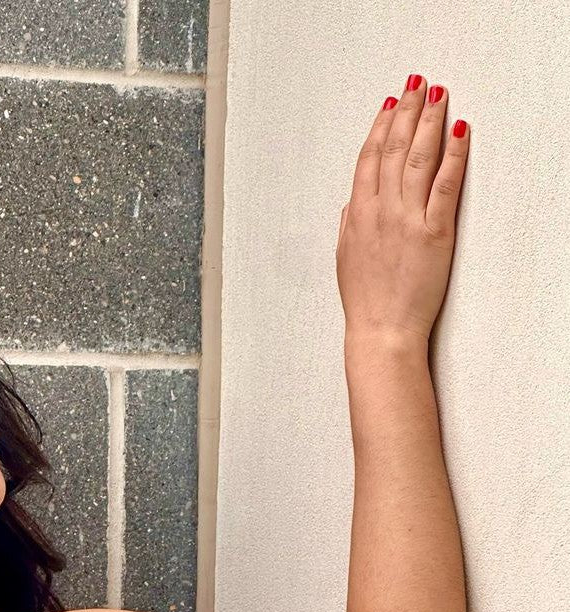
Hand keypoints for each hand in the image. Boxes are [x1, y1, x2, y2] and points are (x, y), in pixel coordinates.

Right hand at [336, 76, 469, 343]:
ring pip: (418, 158)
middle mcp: (380, 211)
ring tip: (438, 97)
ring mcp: (407, 219)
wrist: (381, 331)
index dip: (379, 127)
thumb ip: (349, 225)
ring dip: (429, 121)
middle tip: (417, 87)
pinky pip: (445, 184)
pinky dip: (454, 154)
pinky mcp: (434, 232)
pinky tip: (459, 132)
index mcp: (357, 215)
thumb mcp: (345, 259)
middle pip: (393, 149)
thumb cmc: (365, 302)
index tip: (389, 106)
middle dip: (406, 112)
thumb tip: (351, 203)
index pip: (369, 159)